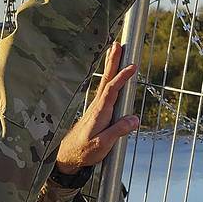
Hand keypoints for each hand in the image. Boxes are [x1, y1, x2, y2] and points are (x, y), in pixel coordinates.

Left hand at [55, 43, 141, 175]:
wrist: (67, 157)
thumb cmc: (83, 151)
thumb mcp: (102, 145)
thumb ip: (118, 131)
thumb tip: (135, 119)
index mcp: (99, 112)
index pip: (112, 90)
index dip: (121, 77)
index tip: (132, 66)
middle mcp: (97, 106)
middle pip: (106, 79)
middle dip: (112, 61)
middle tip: (118, 44)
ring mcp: (96, 107)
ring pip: (105, 82)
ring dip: (110, 65)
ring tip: (115, 50)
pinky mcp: (96, 111)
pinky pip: (105, 89)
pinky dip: (109, 77)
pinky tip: (112, 74)